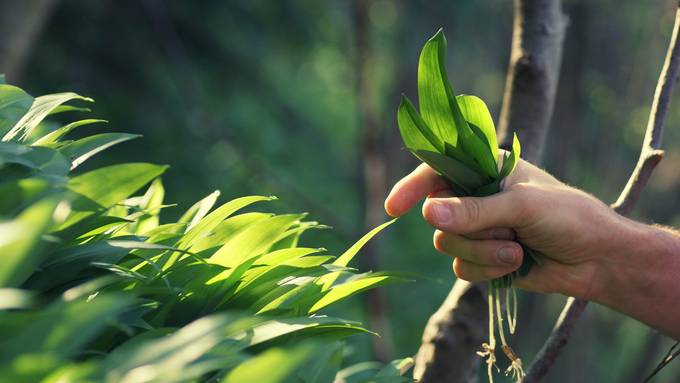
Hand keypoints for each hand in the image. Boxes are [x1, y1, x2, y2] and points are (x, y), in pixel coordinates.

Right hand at [384, 160, 635, 299]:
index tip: (395, 208)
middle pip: (438, 215)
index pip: (437, 170)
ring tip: (517, 250)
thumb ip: (475, 211)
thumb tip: (430, 214)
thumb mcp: (522, 206)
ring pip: (447, 245)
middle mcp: (476, 197)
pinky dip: (487, 270)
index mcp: (486, 169)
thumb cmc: (568, 217)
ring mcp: (478, 229)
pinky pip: (461, 269)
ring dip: (482, 253)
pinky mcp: (483, 258)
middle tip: (504, 231)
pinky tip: (516, 264)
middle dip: (468, 231)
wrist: (597, 260)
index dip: (413, 187)